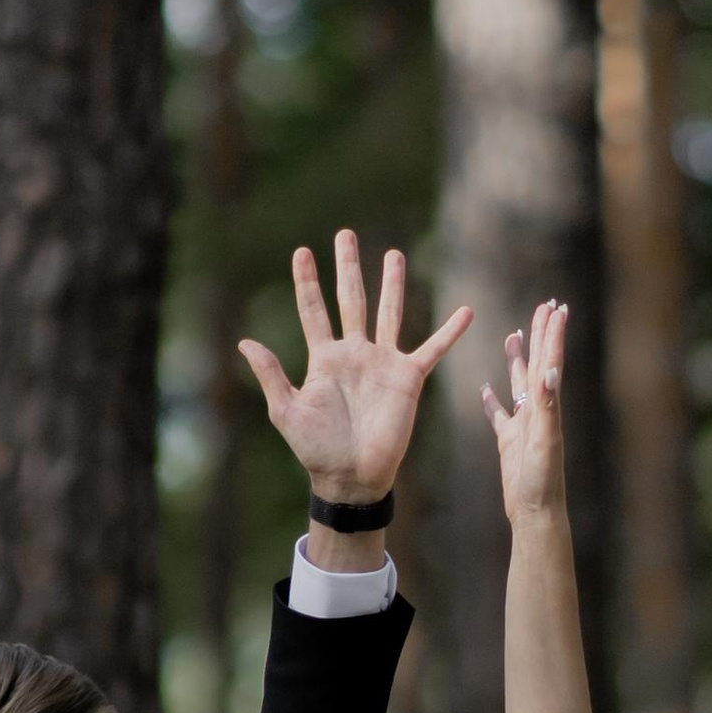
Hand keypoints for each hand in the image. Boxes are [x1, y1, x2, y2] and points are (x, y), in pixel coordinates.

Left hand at [238, 231, 470, 505]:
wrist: (352, 478)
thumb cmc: (316, 450)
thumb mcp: (286, 412)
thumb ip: (271, 376)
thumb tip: (245, 341)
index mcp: (324, 359)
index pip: (313, 310)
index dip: (307, 282)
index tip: (301, 252)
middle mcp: (354, 354)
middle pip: (352, 300)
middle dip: (348, 267)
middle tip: (345, 234)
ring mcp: (383, 363)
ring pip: (389, 313)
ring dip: (392, 284)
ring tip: (393, 255)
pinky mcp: (408, 379)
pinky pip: (433, 349)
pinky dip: (450, 332)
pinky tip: (466, 312)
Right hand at [481, 298, 569, 532]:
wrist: (536, 512)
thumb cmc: (542, 480)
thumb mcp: (544, 440)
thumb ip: (547, 405)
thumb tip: (550, 371)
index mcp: (548, 407)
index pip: (549, 362)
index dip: (553, 335)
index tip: (556, 307)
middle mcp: (538, 411)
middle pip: (537, 364)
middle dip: (541, 335)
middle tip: (544, 306)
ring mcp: (523, 425)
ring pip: (519, 383)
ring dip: (518, 358)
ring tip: (515, 333)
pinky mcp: (508, 442)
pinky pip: (499, 415)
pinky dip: (492, 400)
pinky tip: (485, 388)